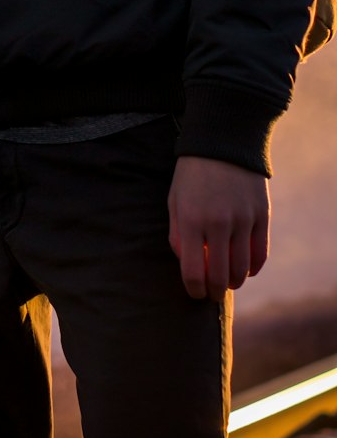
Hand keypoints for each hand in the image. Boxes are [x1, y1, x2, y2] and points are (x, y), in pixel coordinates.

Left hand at [168, 155, 269, 300]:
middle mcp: (218, 222)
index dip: (194, 290)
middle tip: (212, 294)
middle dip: (214, 292)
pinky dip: (254, 268)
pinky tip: (246, 270)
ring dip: (235, 282)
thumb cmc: (192, 175)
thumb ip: (177, 234)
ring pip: (242, 270)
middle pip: (220, 277)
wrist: (222, 143)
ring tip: (228, 282)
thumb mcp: (175, 200)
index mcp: (191, 219)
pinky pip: (260, 254)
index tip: (194, 293)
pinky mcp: (261, 216)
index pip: (193, 272)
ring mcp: (242, 219)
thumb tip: (186, 264)